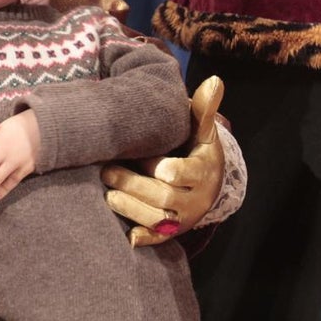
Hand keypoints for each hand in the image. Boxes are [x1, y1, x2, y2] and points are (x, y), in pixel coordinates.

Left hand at [101, 76, 225, 247]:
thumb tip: (214, 80)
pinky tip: (128, 236)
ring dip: (131, 208)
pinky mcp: (169, 232)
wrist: (206, 185)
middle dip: (135, 185)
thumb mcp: (201, 131)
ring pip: (157, 220)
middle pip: (164, 198)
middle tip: (107, 172)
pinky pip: (156, 240)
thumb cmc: (195, 150)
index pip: (183, 174)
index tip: (152, 163)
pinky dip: (143, 238)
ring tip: (108, 194)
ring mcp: (181, 219)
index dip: (166, 169)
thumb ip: (202, 109)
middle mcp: (194, 200)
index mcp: (202, 173)